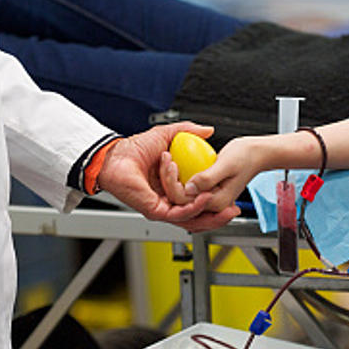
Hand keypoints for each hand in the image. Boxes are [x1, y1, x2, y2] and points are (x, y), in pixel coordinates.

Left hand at [96, 122, 240, 231]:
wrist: (115, 155)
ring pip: (190, 218)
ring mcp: (161, 208)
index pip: (198, 202)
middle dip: (218, 216)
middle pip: (197, 216)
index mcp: (172, 189)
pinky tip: (202, 198)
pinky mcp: (155, 210)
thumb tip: (208, 130)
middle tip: (233, 209)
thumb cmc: (133, 149)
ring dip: (207, 211)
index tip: (232, 198)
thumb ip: (188, 132)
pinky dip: (193, 207)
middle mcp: (168, 201)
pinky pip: (178, 213)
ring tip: (221, 203)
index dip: (215, 202)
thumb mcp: (167, 136)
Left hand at [164, 135, 264, 212]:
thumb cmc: (245, 157)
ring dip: (171, 180)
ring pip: (180, 198)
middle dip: (169, 181)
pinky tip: (175, 166)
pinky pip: (186, 191)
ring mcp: (207, 201)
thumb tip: (188, 188)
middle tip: (166, 159)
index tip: (170, 163)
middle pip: (179, 201)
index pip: (183, 201)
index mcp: (216, 203)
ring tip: (169, 161)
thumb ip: (207, 178)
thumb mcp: (226, 164)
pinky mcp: (204, 193)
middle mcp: (210, 206)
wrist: (255, 154)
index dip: (172, 183)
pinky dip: (178, 180)